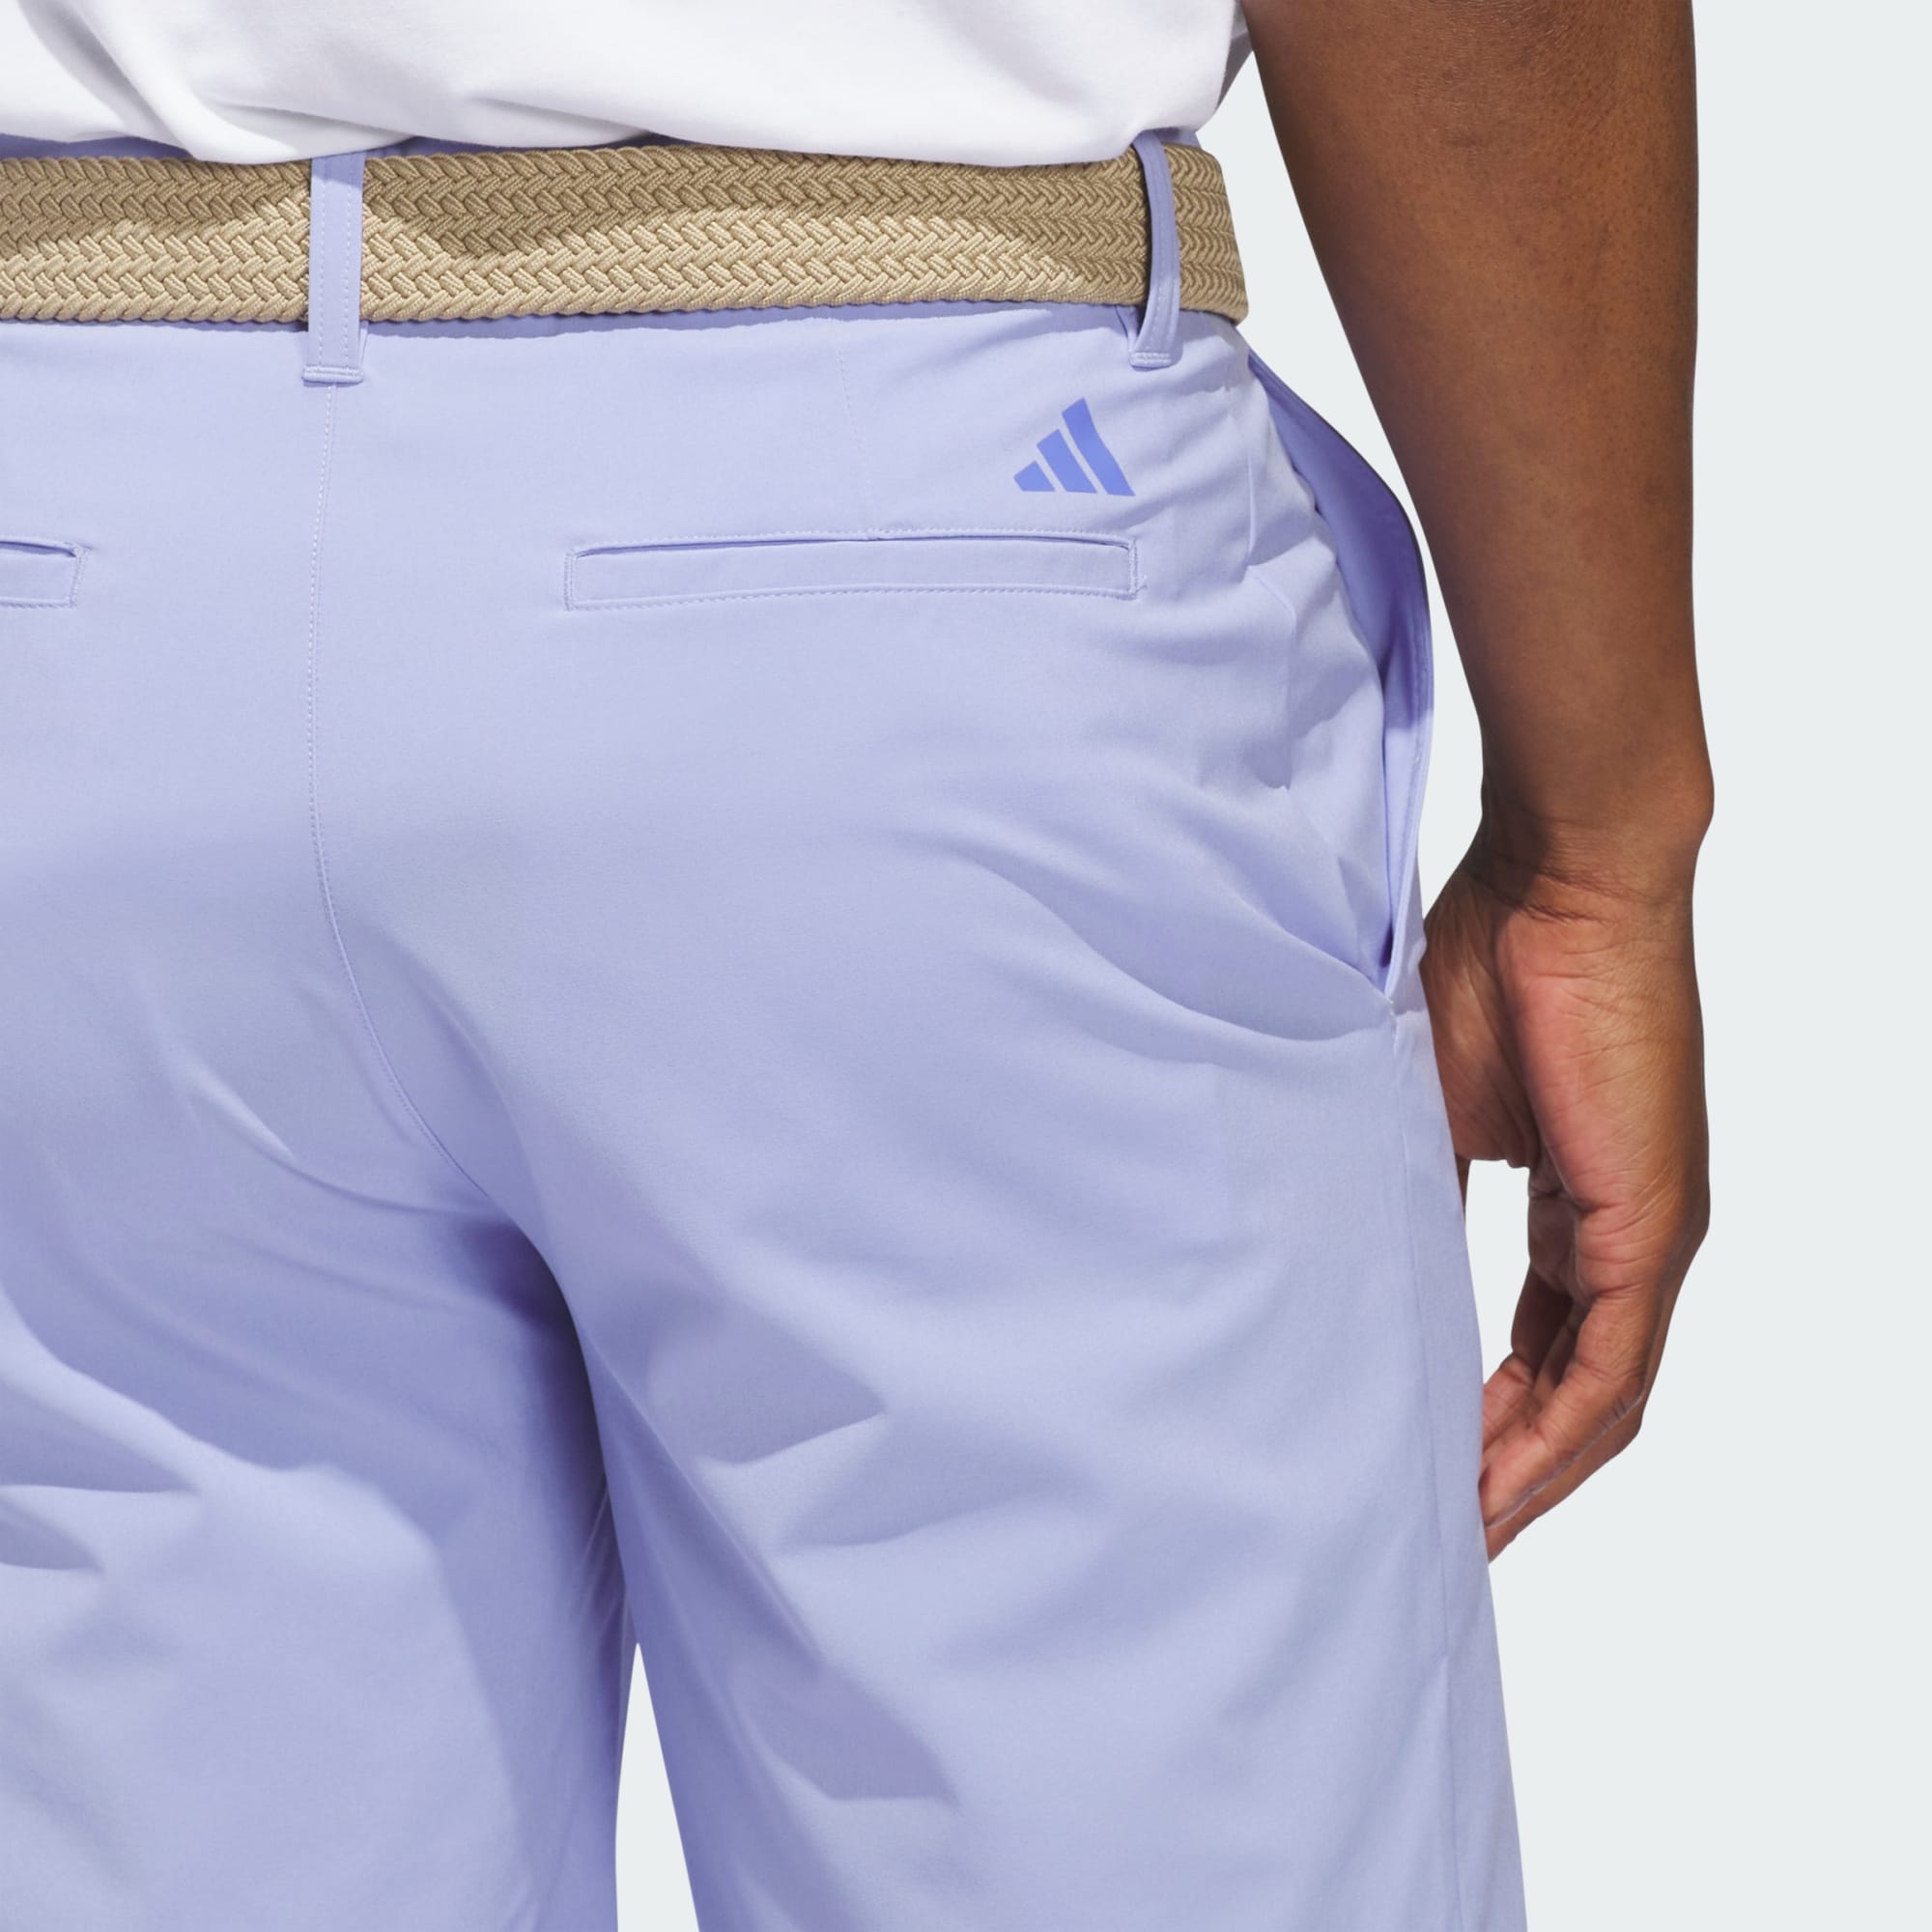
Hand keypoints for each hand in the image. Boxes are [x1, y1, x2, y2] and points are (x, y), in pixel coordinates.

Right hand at [1421, 829, 1709, 1557]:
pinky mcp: (1650, 1227)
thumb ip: (1415, 1189)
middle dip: (1508, 1473)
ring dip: (1529, 1477)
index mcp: (1580, 1206)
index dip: (1488, 1419)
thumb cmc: (1496, 959)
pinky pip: (1610, 1370)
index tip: (1422, 1471)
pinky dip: (1553, 1439)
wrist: (1564, 880)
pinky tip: (1497, 1490)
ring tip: (1456, 1539)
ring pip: (1599, 1402)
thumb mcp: (1429, 1102)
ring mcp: (1649, 1237)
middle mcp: (1629, 1236)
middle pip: (1577, 1395)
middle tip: (1435, 1534)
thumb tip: (1359, 1257)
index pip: (1542, 1346)